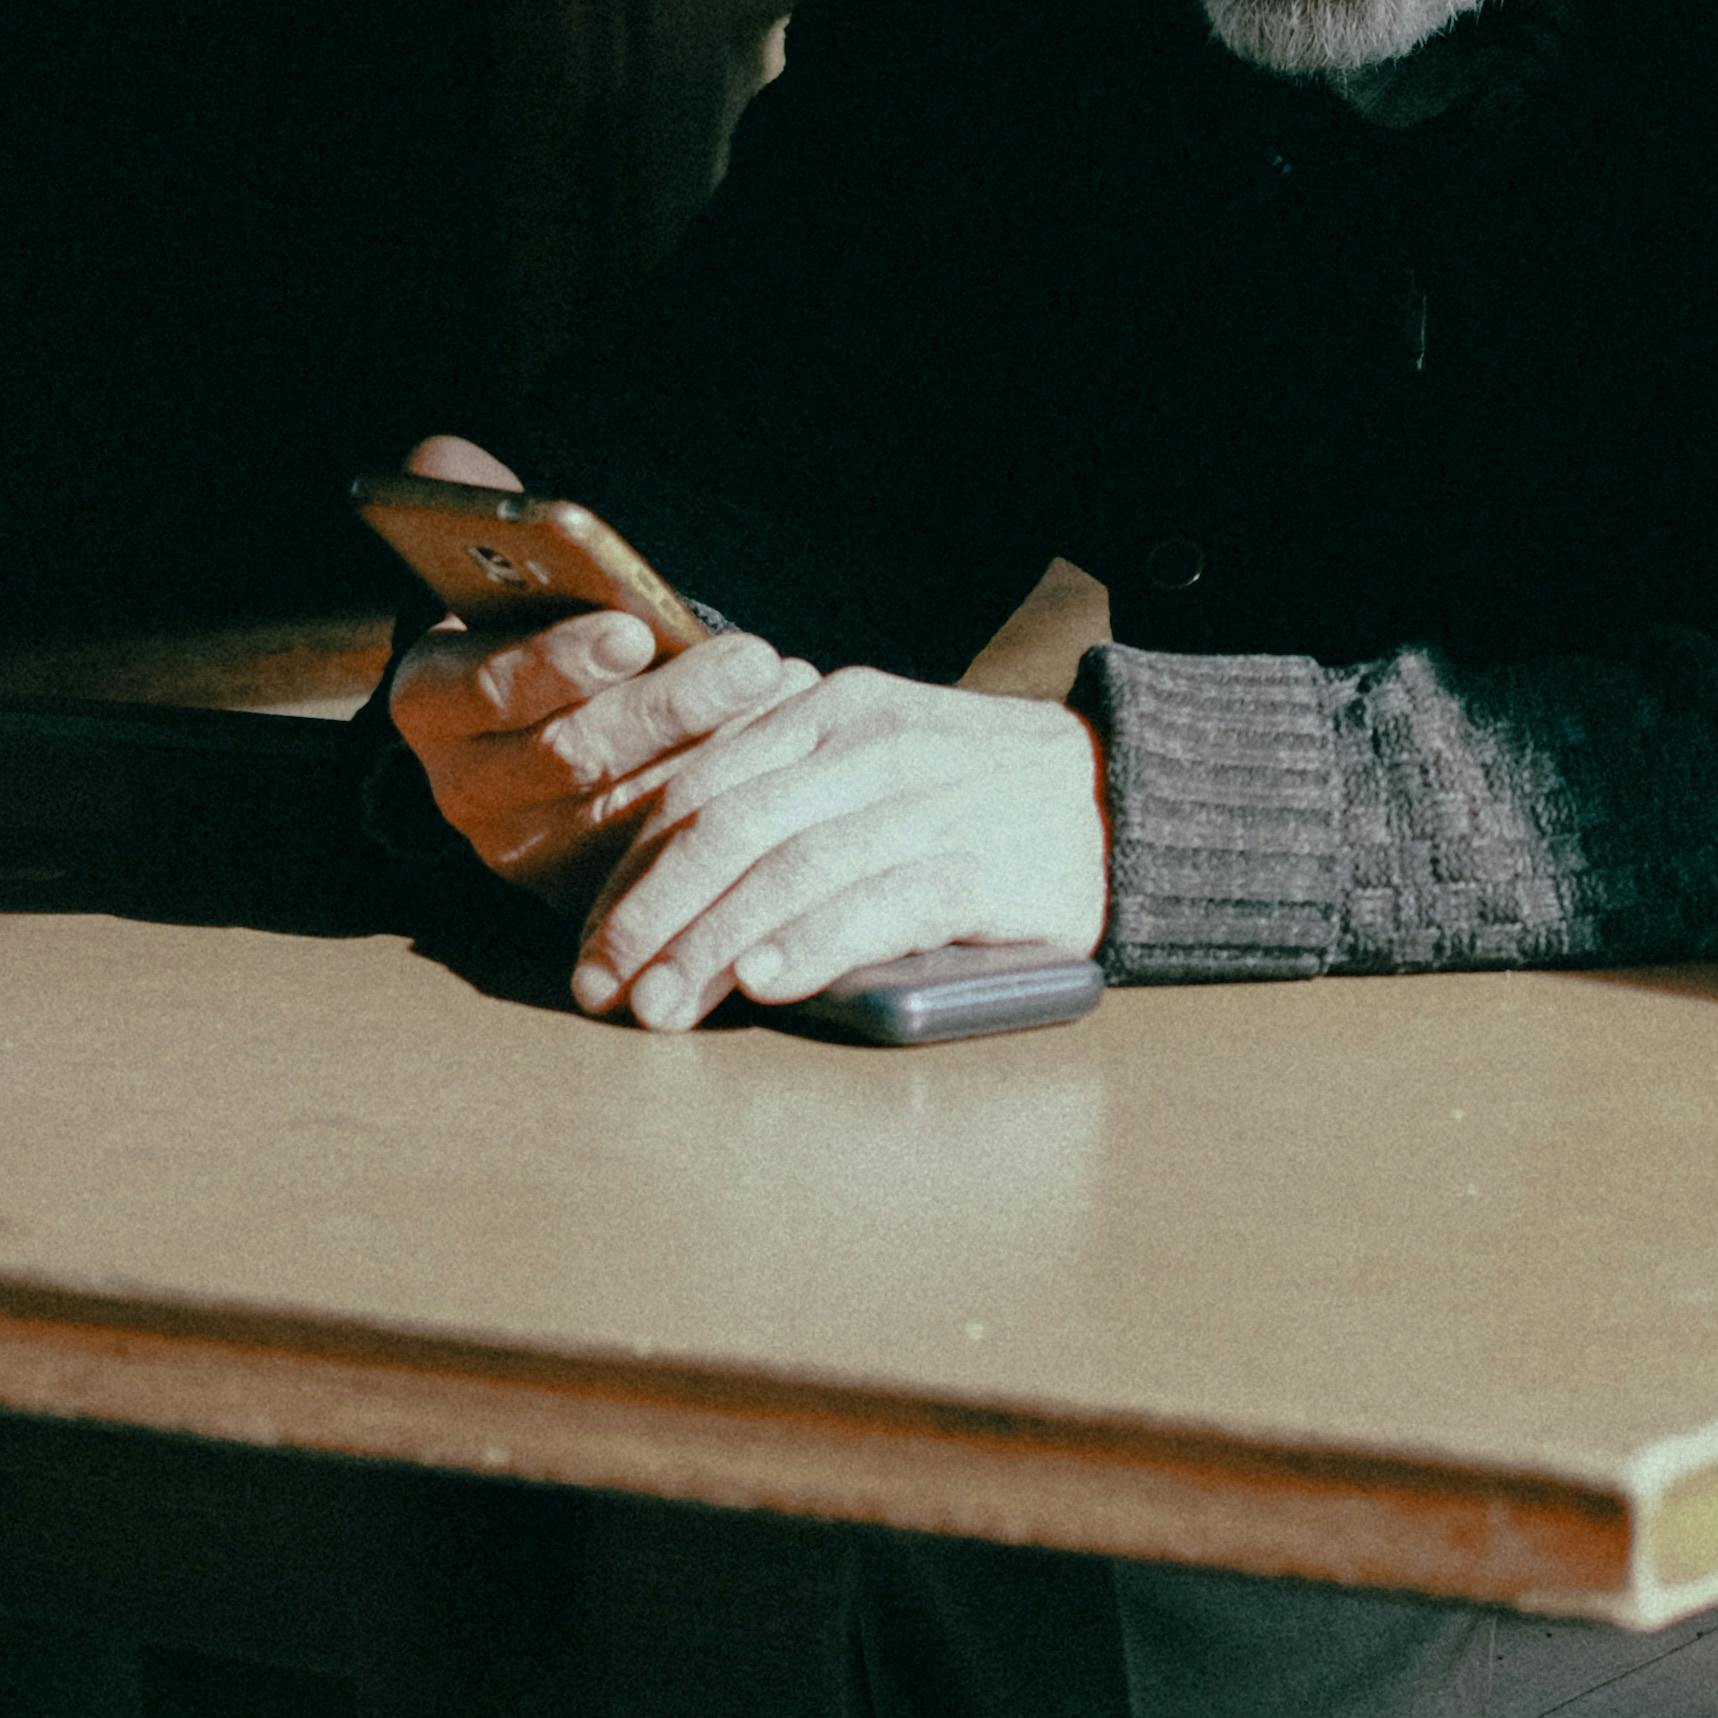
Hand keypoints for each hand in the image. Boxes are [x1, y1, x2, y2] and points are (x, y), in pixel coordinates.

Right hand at [382, 437, 806, 916]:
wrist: (554, 728)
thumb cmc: (543, 632)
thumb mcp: (509, 576)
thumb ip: (479, 515)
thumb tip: (443, 453)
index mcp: (429, 701)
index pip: (480, 688)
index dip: (558, 660)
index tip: (634, 628)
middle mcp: (463, 787)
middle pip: (571, 753)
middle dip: (670, 704)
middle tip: (754, 659)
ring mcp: (526, 848)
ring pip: (625, 808)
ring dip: (715, 748)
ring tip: (783, 689)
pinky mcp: (590, 887)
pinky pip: (663, 851)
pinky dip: (725, 794)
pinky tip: (783, 740)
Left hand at [568, 669, 1107, 1029]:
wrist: (1125, 797)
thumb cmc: (981, 794)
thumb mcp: (877, 755)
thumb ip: (790, 789)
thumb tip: (672, 881)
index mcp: (832, 709)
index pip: (702, 786)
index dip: (632, 869)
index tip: (592, 941)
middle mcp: (870, 745)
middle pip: (728, 828)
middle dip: (650, 915)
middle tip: (603, 989)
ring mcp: (926, 801)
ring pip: (788, 869)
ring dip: (711, 946)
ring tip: (663, 1009)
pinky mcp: (979, 865)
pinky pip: (875, 902)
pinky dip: (811, 944)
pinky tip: (764, 985)